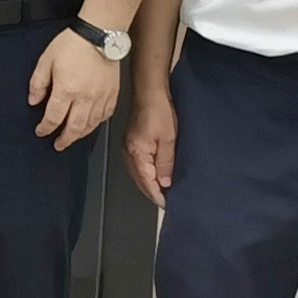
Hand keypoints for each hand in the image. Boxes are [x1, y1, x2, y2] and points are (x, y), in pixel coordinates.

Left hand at [30, 29, 120, 148]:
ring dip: (80, 135)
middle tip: (58, 144)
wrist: (100, 36)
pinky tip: (91, 125)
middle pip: (74, 128)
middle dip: (64, 139)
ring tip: (72, 138)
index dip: (46, 128)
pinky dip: (97, 124)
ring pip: (91, 125)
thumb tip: (34, 101)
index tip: (41, 132)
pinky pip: (105, 116)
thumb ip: (38, 83)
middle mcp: (85, 98)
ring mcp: (101, 98)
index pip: (54, 118)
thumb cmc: (73, 45)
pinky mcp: (113, 95)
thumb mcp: (46, 60)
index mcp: (66, 90)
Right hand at [124, 88, 178, 205]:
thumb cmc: (160, 112)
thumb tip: (165, 183)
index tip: (168, 205)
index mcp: (137, 154)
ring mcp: (129, 148)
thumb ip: (166, 162)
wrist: (149, 92)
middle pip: (140, 180)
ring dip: (150, 183)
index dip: (157, 195)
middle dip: (153, 192)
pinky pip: (139, 165)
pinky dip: (147, 174)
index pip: (147, 182)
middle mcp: (129, 153)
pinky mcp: (133, 142)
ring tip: (164, 192)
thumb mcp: (168, 139)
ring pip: (139, 173)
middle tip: (168, 202)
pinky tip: (157, 175)